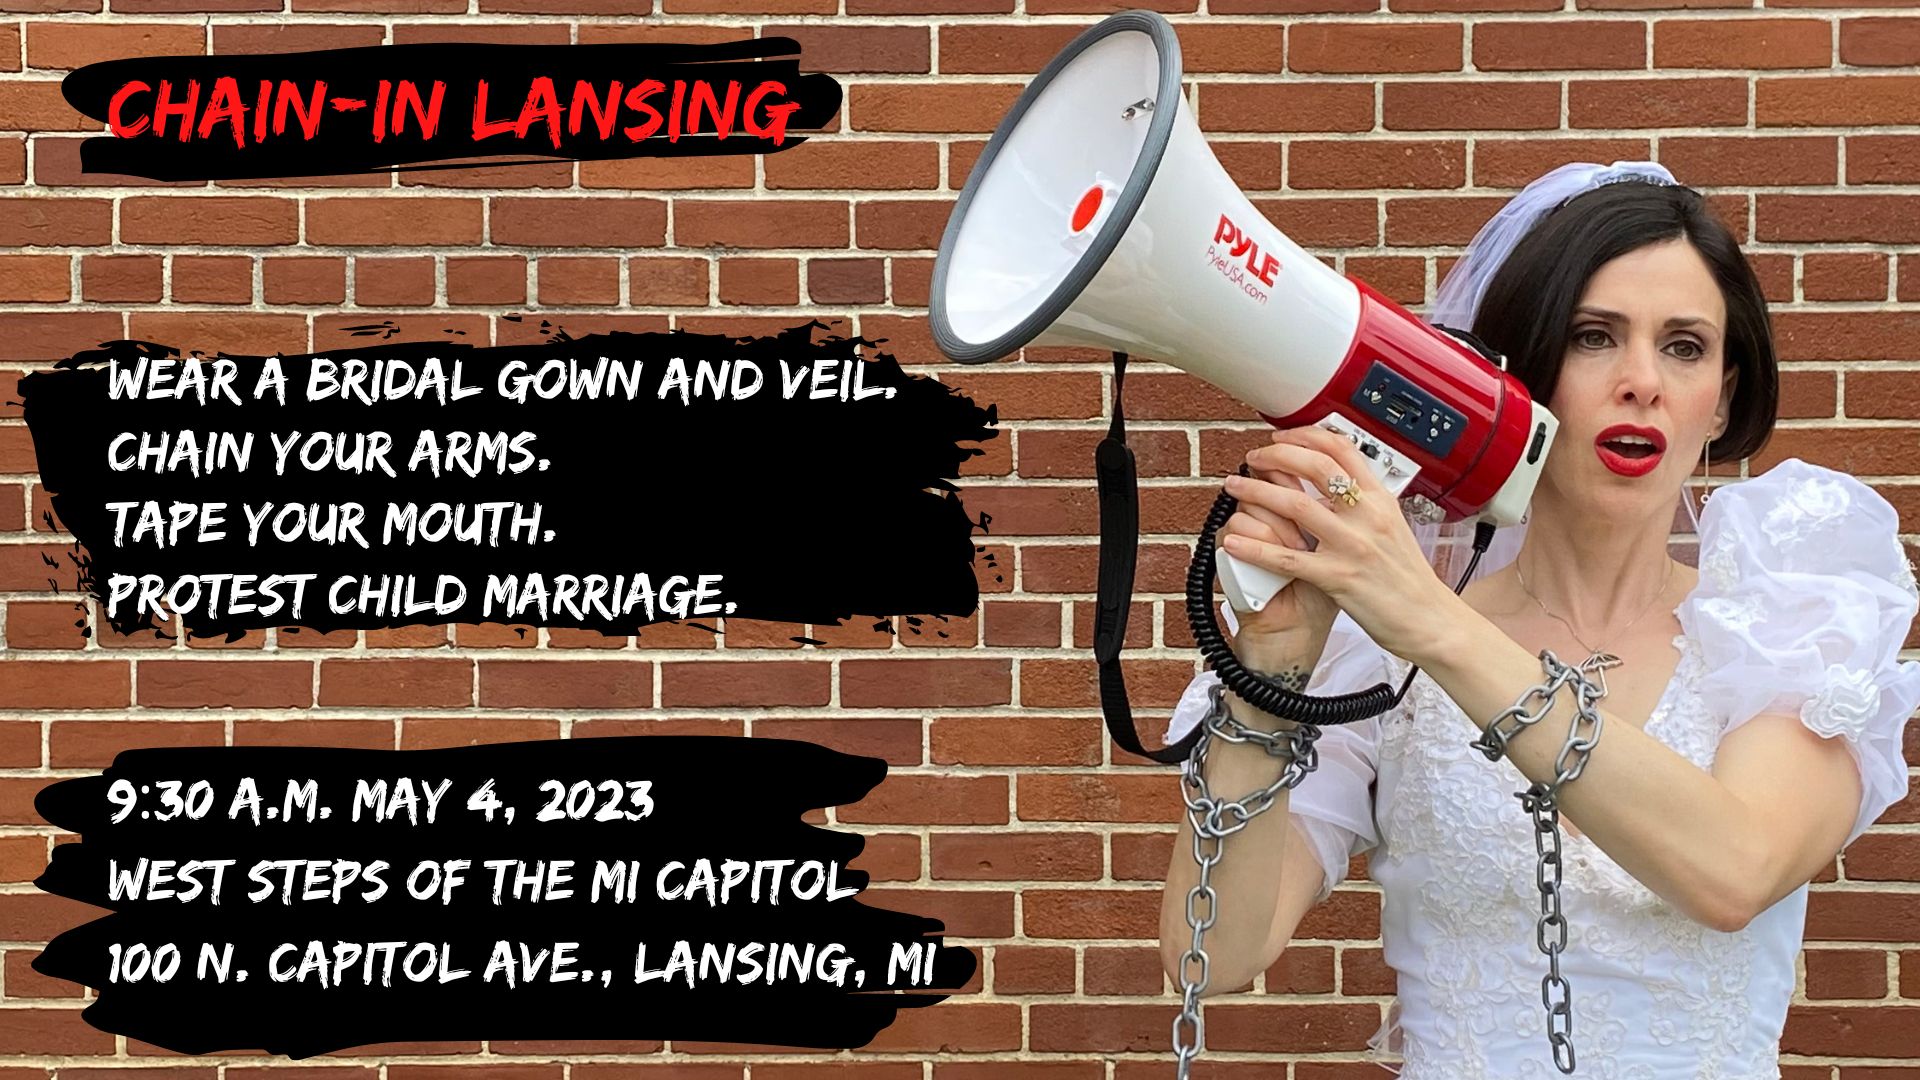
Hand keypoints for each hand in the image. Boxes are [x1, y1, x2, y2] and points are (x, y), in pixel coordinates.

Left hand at [1219, 425, 1459, 662]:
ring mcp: (1352, 545)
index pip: (1343, 449)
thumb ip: (1367, 506)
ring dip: (1257, 491)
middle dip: (1276, 455)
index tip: (1282, 436)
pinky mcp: (1337, 578)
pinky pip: (1286, 558)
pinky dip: (1254, 548)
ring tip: (1236, 486)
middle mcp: (1368, 516)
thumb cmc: (1409, 580)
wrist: (1429, 619)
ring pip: (1295, 504)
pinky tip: (1232, 542)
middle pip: (1315, 466)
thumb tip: (1341, 487)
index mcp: (1381, 500)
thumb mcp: (1394, 528)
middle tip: (1254, 458)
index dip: (1306, 435)